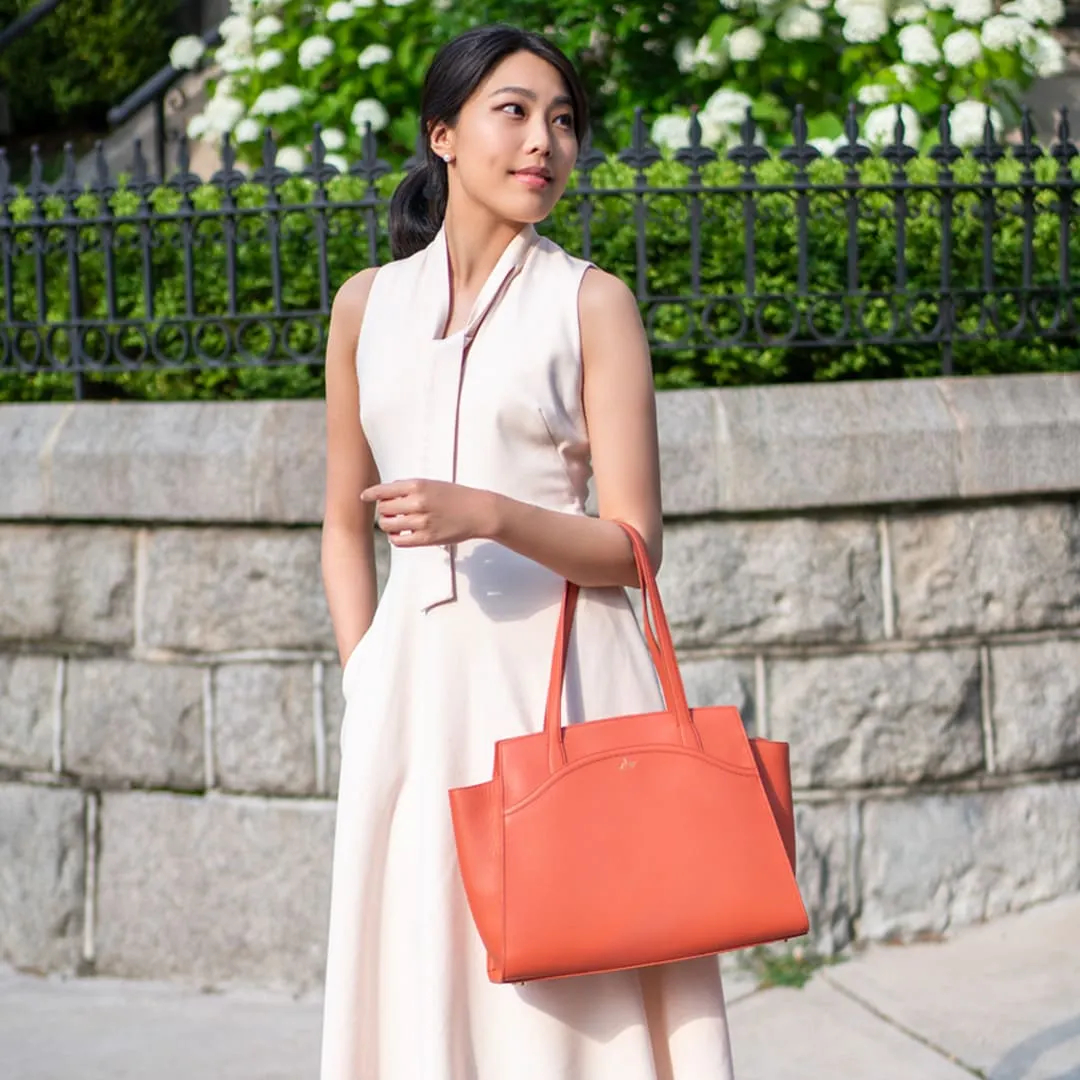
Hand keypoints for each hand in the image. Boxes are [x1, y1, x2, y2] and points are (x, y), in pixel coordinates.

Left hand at [361, 478, 495, 547]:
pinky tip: (400, 534)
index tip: (363, 496)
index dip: (370, 494)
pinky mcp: (426, 539)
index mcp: (417, 486)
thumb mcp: (432, 483)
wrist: (478, 511)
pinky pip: (399, 541)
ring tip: (394, 523)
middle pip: (383, 509)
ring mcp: (421, 522)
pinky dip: (395, 538)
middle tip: (389, 512)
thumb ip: (409, 487)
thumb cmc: (455, 496)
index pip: (383, 490)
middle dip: (382, 510)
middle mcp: (417, 503)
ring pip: (387, 525)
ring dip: (387, 525)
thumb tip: (385, 492)